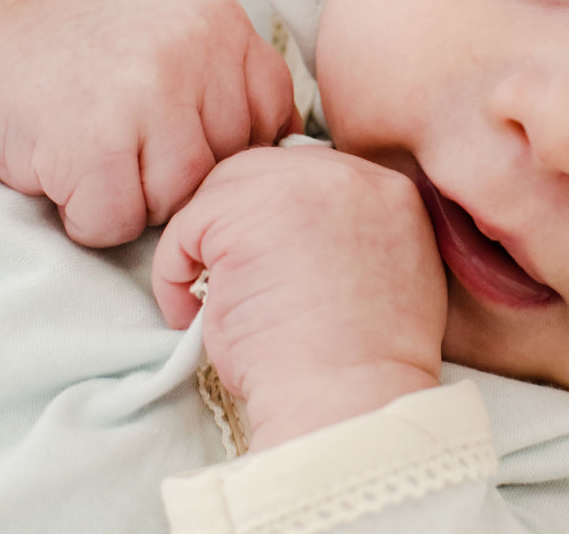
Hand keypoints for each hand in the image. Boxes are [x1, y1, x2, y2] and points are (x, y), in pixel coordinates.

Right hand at [0, 0, 297, 245]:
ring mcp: (144, 90)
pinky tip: (75, 177)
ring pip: (180, 195)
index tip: (186, 135)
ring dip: (139, 200)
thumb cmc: (105, 59)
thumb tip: (294, 147)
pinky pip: (120, 219)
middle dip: (182, 174)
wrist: (5, 37)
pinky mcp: (92, 139)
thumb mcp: (186, 42)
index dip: (229, 142)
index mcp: (223, 21)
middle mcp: (193, 47)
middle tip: (134, 148)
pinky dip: (94, 218)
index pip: (272, 112)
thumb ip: (240, 81)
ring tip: (105, 161)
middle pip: (227, 160)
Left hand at [152, 145, 446, 449]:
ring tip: (211, 299)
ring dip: (208, 239)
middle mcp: (354, 175)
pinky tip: (192, 313)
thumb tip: (296, 233)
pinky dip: (175, 269)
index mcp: (393, 191)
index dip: (281, 216)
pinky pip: (189, 223)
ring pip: (227, 185)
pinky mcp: (248, 210)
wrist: (349, 401)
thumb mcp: (386, 275)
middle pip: (270, 167)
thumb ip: (356, 233)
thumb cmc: (362, 365)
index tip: (267, 261)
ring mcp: (303, 184)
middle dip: (240, 219)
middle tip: (228, 277)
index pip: (317, 174)